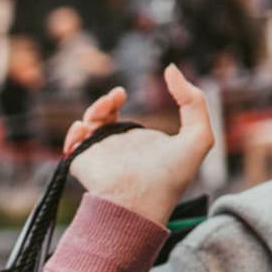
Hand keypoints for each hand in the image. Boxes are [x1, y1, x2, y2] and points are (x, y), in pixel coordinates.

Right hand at [62, 64, 212, 226]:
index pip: (128, 120)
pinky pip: (72, 144)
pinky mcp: (84, 162)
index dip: (121, 102)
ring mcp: (101, 154)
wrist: (141, 201)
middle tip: (116, 95)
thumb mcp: (199, 136)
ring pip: (88, 126)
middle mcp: (120, 148)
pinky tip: (84, 127)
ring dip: (93, 110)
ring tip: (105, 105)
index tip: (124, 92)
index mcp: (143, 144)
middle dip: (105, 102)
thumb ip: (193, 100)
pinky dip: (74, 133)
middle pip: (104, 118)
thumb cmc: (172, 175)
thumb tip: (171, 69)